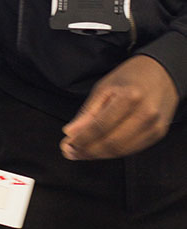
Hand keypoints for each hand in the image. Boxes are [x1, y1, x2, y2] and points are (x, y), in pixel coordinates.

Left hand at [61, 55, 178, 160]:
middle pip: (111, 143)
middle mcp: (145, 114)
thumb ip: (88, 112)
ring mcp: (154, 126)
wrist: (162, 73)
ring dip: (97, 155)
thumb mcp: (104, 87)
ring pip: (121, 151)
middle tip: (70, 152)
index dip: (81, 140)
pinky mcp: (158, 134)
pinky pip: (131, 150)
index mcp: (130, 97)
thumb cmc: (130, 77)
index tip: (66, 145)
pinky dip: (113, 152)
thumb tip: (70, 133)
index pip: (100, 127)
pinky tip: (99, 150)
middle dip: (87, 151)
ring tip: (80, 153)